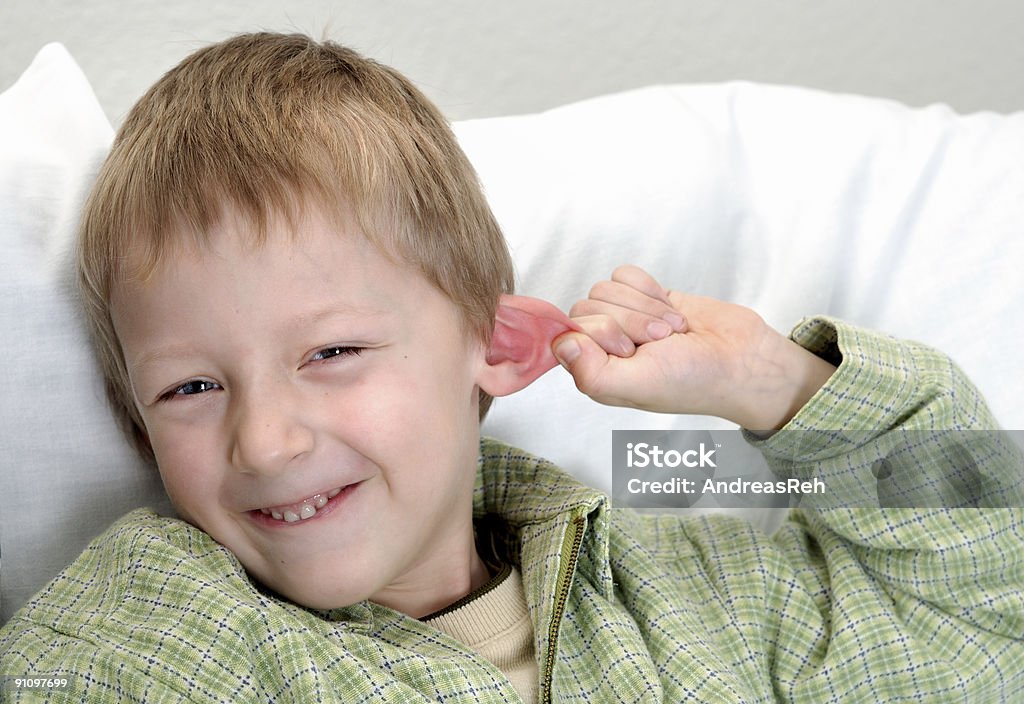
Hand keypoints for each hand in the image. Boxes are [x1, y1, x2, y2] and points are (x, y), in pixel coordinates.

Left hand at [552, 265, 835, 430]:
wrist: (741, 359)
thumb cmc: (693, 381)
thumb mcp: (637, 385)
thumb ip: (591, 372)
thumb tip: (560, 344)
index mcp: (593, 370)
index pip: (570, 331)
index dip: (602, 333)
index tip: (632, 349)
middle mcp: (603, 344)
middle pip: (589, 305)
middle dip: (631, 320)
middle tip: (661, 341)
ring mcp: (623, 317)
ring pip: (607, 287)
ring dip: (646, 307)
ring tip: (671, 331)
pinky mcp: (643, 296)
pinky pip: (626, 274)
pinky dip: (651, 289)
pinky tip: (671, 310)